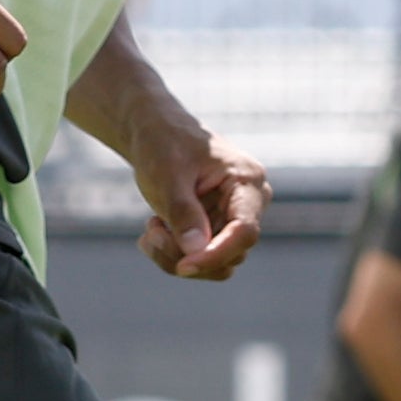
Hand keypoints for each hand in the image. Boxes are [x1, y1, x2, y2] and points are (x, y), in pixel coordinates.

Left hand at [129, 115, 266, 280]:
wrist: (154, 134)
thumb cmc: (164, 145)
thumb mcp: (169, 175)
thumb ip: (183, 212)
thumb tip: (196, 252)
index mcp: (248, 182)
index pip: (245, 231)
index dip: (216, 254)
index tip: (182, 267)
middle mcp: (249, 205)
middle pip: (231, 254)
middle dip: (187, 253)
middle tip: (150, 232)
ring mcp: (232, 220)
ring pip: (215, 265)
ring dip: (176, 257)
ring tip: (151, 228)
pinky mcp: (215, 231)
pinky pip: (200, 260)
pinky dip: (172, 254)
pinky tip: (154, 230)